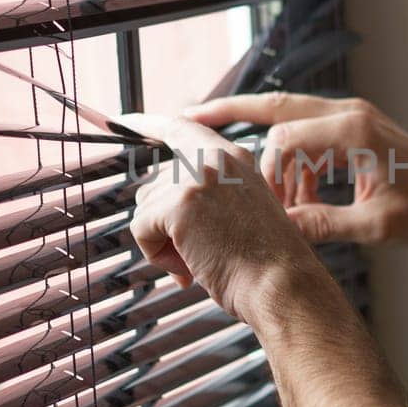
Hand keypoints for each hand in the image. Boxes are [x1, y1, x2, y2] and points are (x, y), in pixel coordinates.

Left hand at [118, 112, 340, 326]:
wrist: (282, 286)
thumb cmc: (265, 263)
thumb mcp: (239, 211)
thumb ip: (205, 193)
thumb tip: (154, 202)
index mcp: (234, 158)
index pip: (182, 127)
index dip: (149, 124)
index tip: (125, 121)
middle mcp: (215, 159)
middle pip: (155, 183)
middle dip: (164, 222)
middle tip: (199, 248)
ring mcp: (197, 177)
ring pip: (146, 208)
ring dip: (164, 242)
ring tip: (201, 257)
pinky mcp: (180, 202)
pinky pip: (141, 229)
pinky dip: (157, 255)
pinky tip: (190, 264)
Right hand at [182, 93, 407, 246]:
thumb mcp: (375, 226)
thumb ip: (324, 224)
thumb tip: (278, 229)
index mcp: (355, 130)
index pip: (285, 135)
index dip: (267, 171)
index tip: (269, 206)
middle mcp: (350, 112)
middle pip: (276, 103)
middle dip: (231, 110)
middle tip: (188, 116)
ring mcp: (352, 116)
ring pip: (289, 118)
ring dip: (272, 155)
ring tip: (264, 193)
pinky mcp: (354, 128)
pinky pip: (308, 134)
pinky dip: (293, 160)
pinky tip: (294, 194)